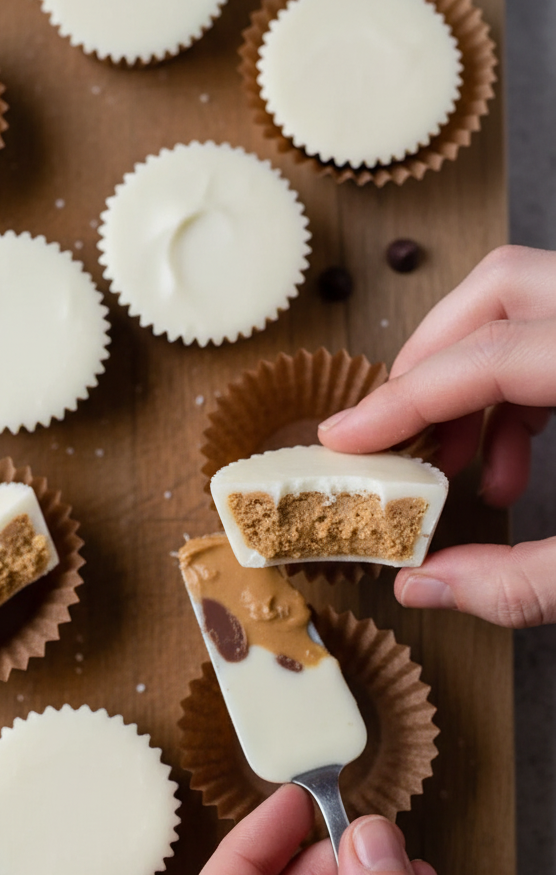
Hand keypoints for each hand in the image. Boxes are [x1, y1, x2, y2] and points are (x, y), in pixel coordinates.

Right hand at [317, 244, 554, 626]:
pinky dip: (516, 389)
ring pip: (528, 304)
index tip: (344, 439)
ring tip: (458, 466)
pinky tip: (508, 464)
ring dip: (472, 379)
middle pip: (501, 287)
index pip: (491, 355)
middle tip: (398, 430)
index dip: (405, 401)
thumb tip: (426, 587)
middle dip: (430, 355)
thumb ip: (529, 582)